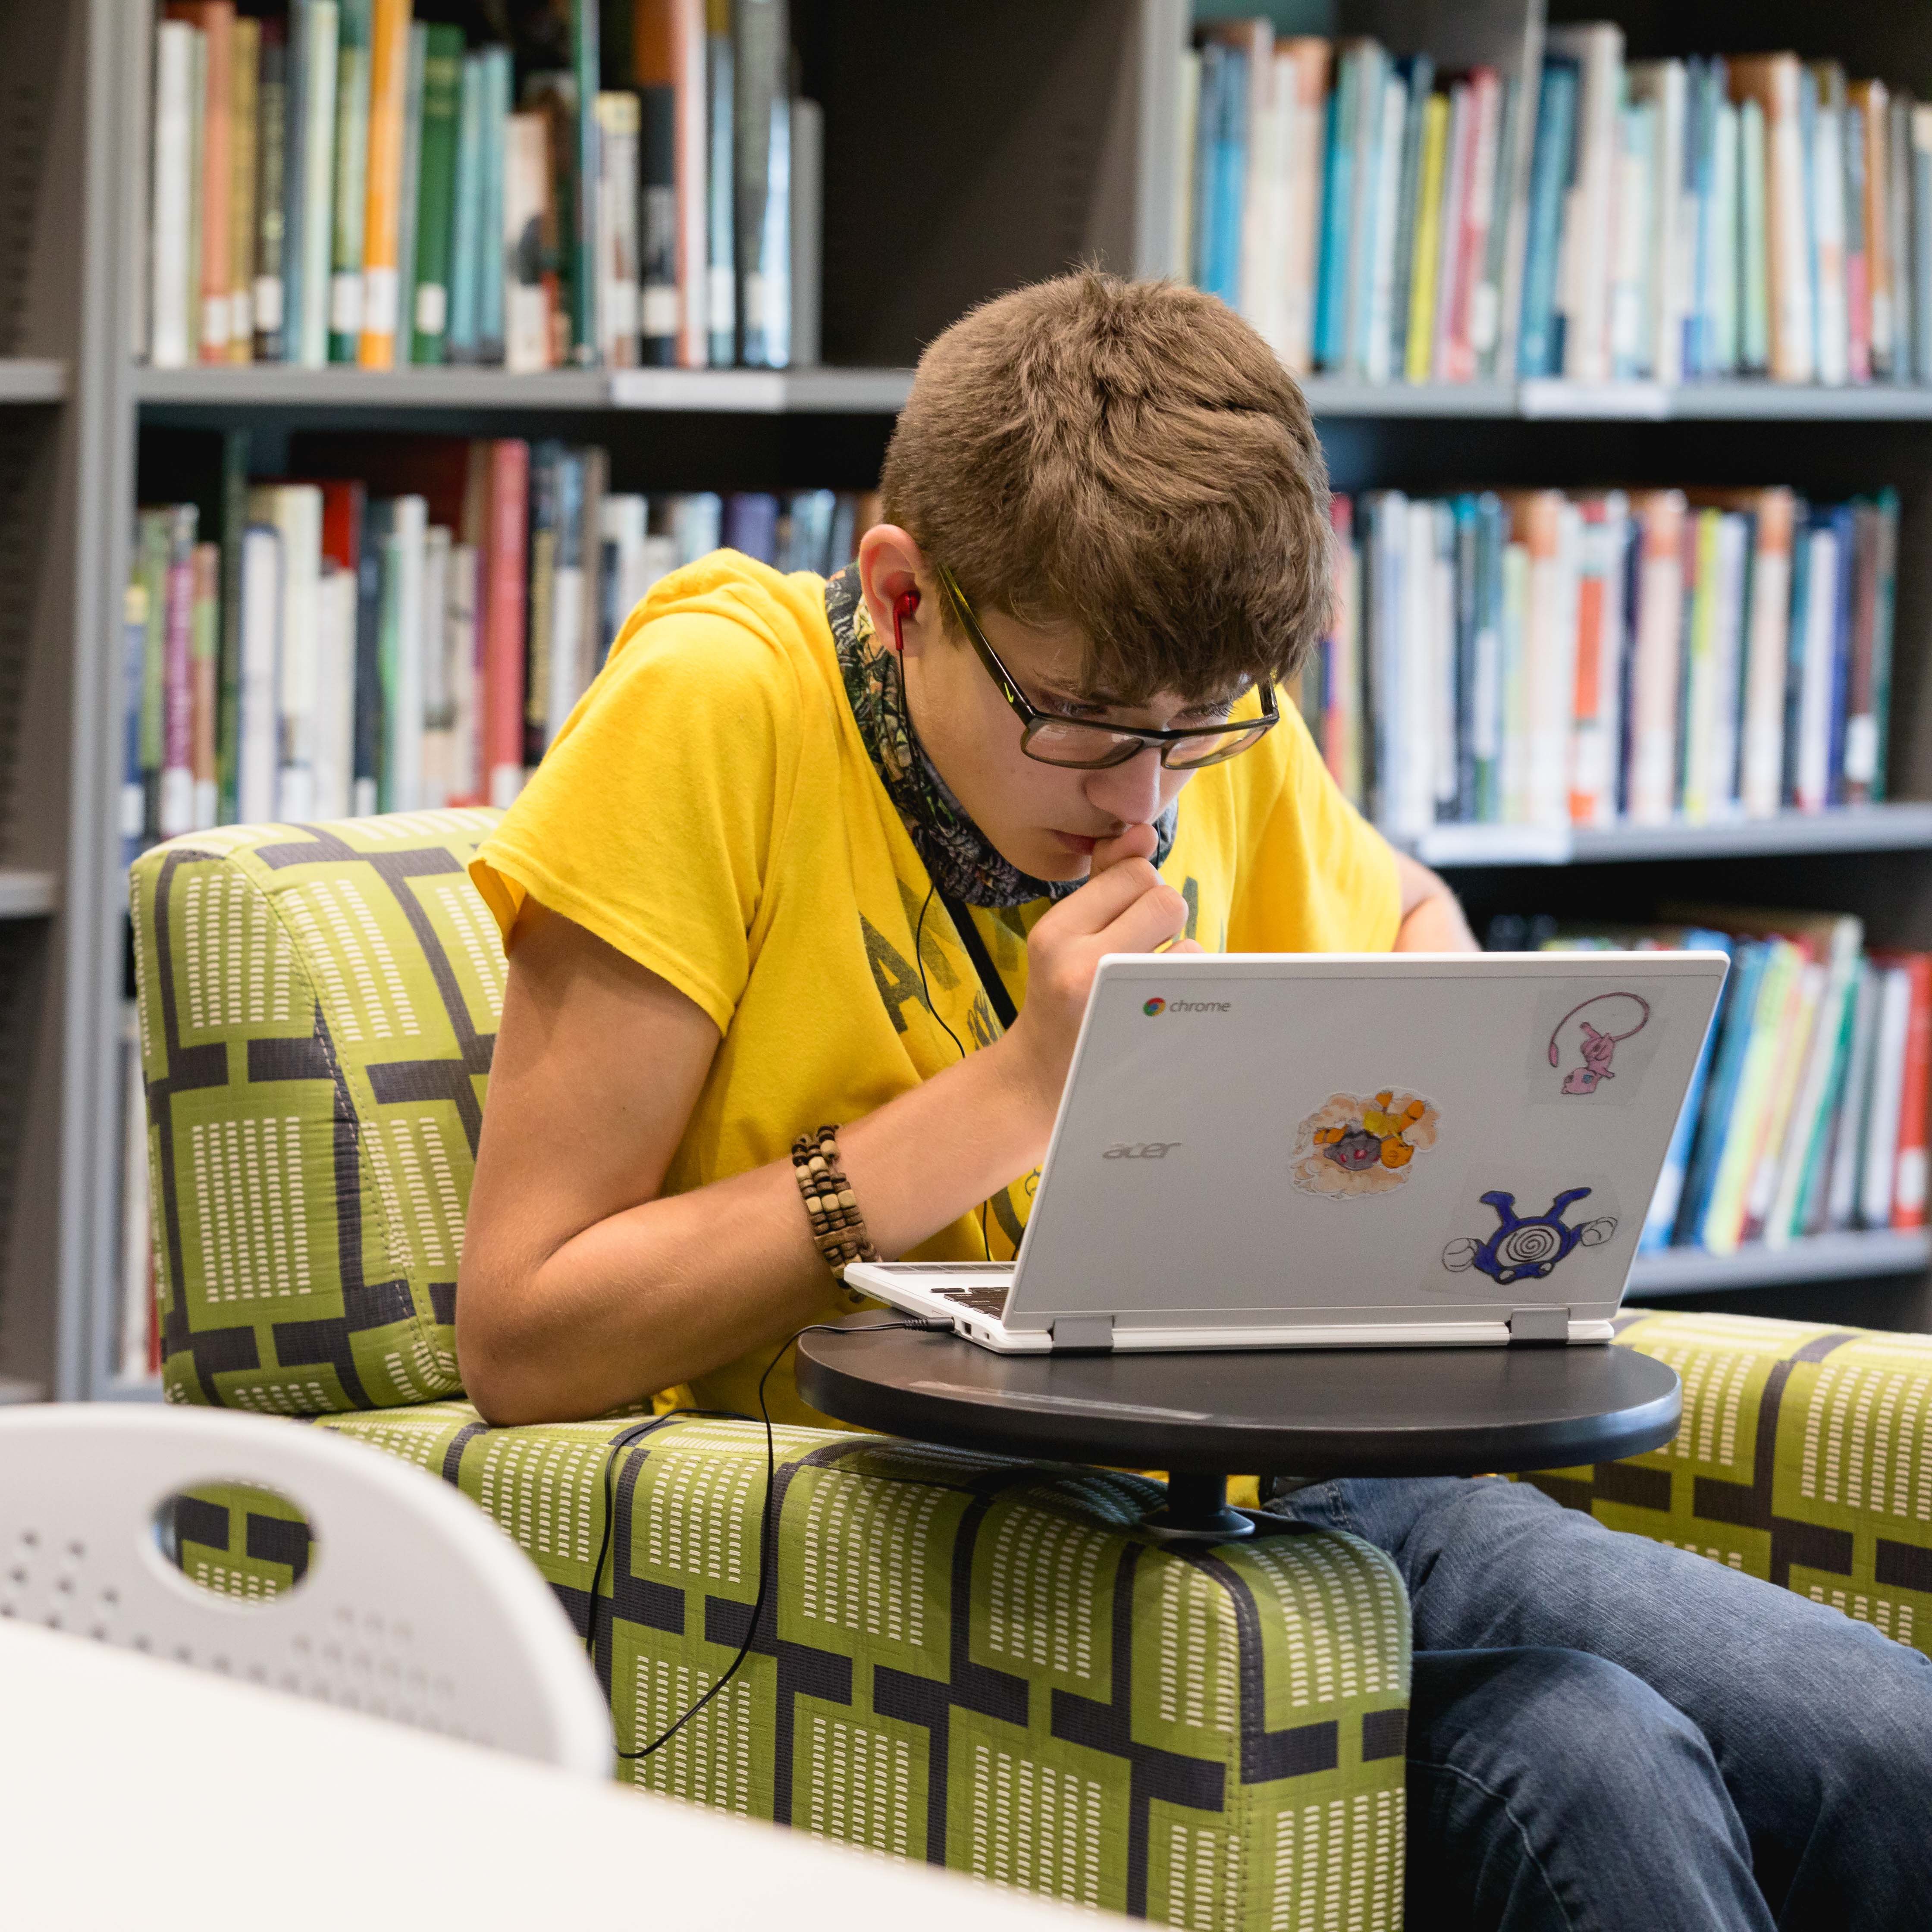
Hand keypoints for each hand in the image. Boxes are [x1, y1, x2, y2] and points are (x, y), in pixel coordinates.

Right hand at [993, 822, 1200, 1125]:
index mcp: (1055, 933)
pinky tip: (1157, 1007)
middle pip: (1165, 898)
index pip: (1132, 873)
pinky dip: (1186, 986)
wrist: (1041, 1079)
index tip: (1120, 921)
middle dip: (1161, 918)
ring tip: (1141, 984)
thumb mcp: (1065, 933)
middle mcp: (1080, 965)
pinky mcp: (1151, 1032)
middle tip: (1135, 948)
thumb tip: (1142, 832)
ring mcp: (1119, 1004)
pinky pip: (1195, 982)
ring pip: (1187, 942)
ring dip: (1175, 956)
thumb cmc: (1061, 994)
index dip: (1138, 890)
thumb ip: (1102, 879)